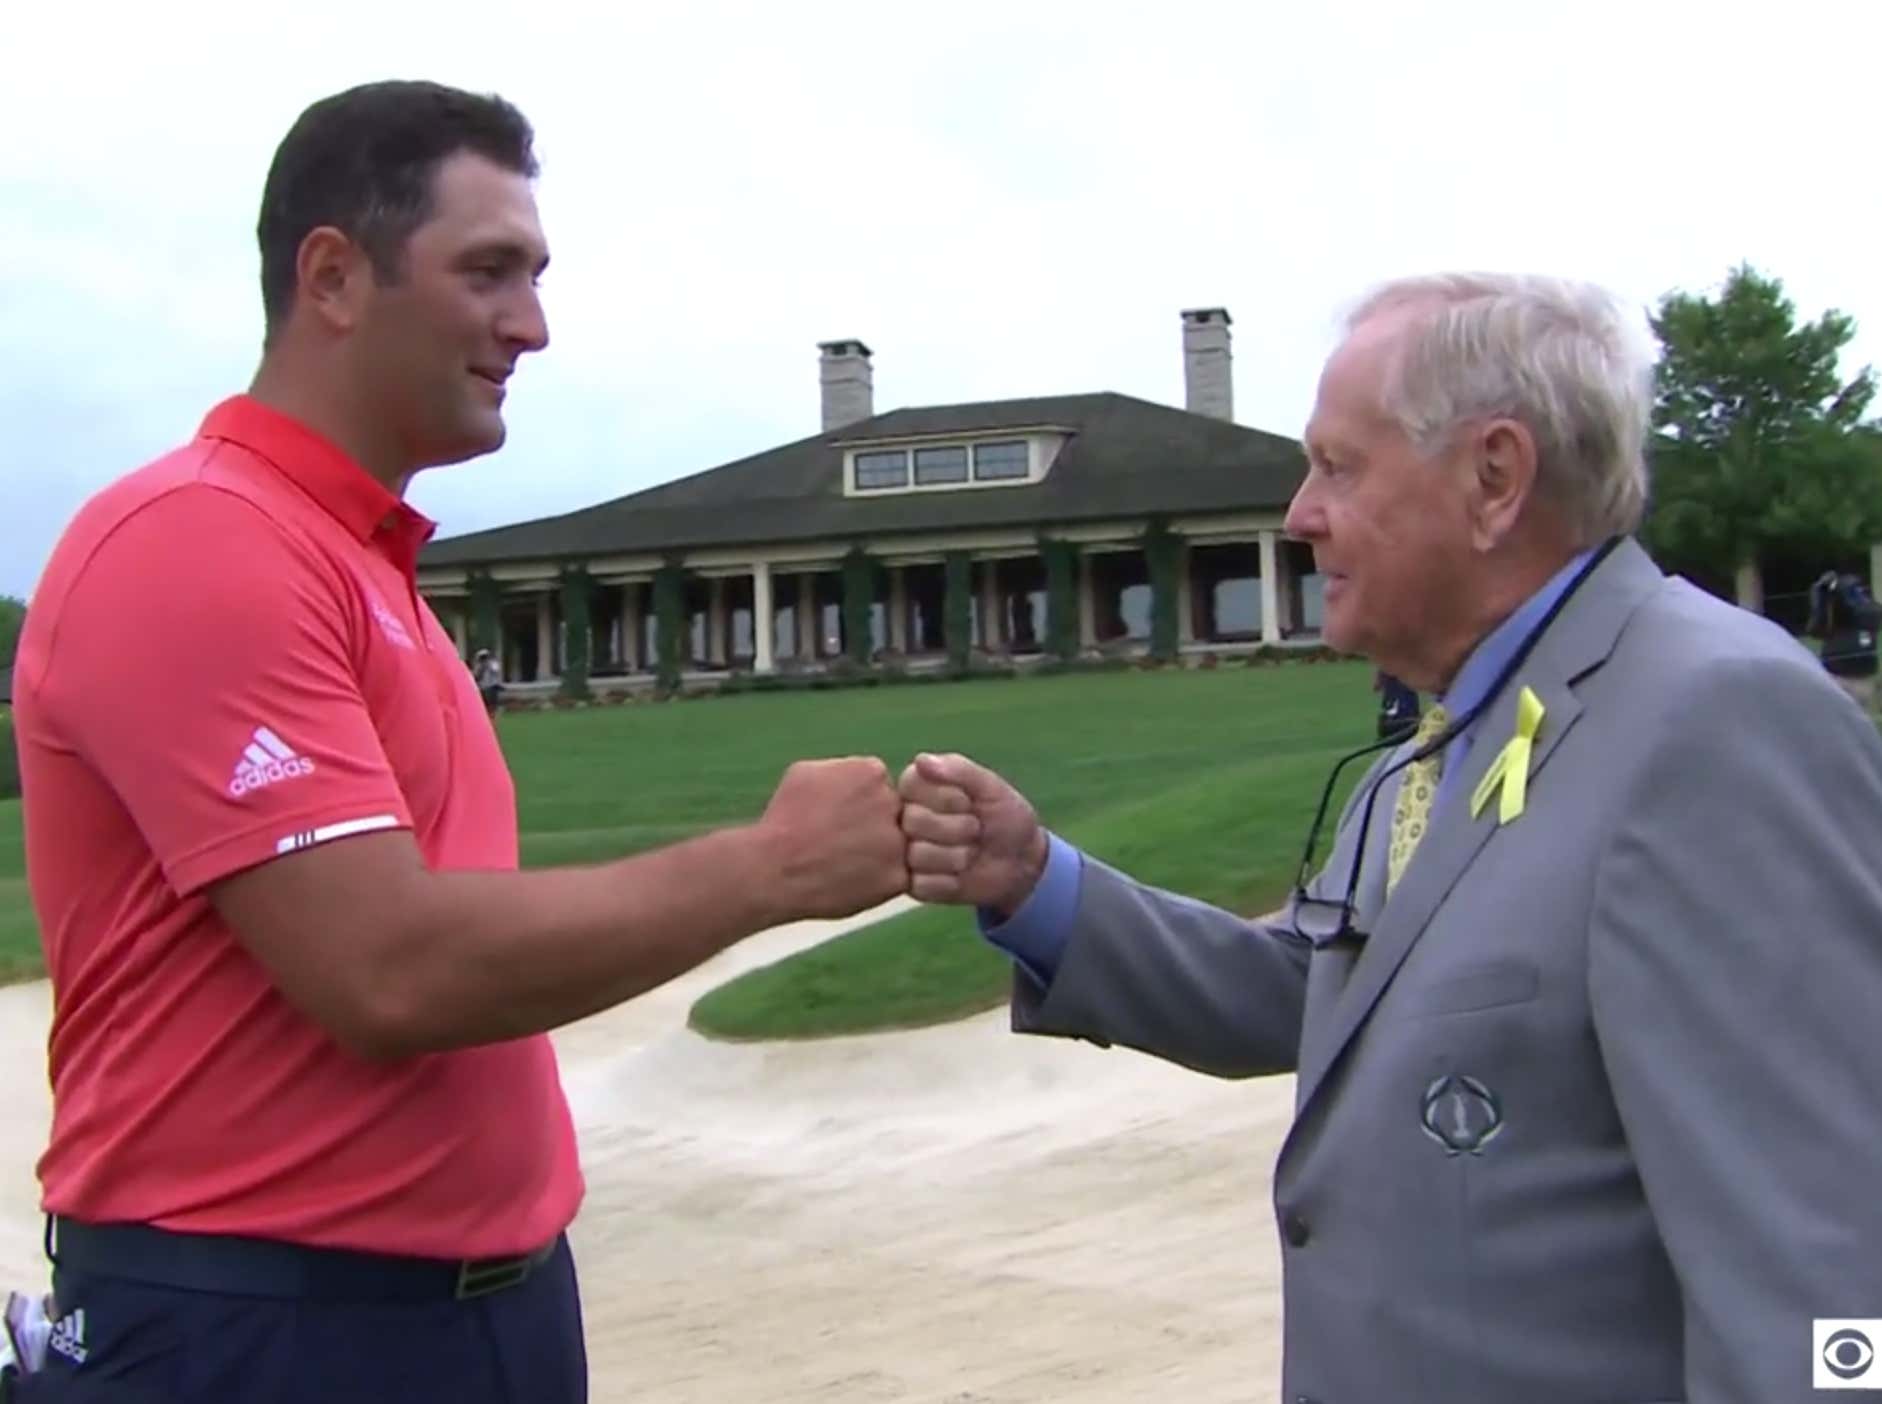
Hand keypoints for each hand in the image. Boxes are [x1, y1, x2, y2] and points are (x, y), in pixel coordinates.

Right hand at [756, 758, 908, 920]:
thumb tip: (855, 772)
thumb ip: (841, 769)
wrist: (773, 868)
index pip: (880, 786)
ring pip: (899, 846)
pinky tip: (853, 881)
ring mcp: (897, 841)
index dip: (861, 804)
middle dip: (875, 827)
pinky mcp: (897, 877)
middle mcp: (891, 801)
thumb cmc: (783, 819)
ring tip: (847, 863)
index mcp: (872, 772)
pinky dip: (879, 882)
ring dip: (881, 854)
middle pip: (895, 813)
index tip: (841, 818)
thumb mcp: (806, 773)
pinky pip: (897, 877)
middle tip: (845, 842)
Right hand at [897, 752, 1047, 914]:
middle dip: (956, 828)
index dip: (947, 798)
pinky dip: (950, 882)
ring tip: (971, 854)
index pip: (911, 785)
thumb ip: (959, 770)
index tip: (970, 802)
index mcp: (917, 788)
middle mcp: (906, 819)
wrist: (1022, 862)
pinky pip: (921, 884)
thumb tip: (921, 760)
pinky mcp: (915, 885)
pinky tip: (962, 877)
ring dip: (956, 856)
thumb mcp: (991, 787)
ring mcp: (907, 853)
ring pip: (917, 855)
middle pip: (913, 821)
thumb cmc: (1005, 816)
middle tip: (976, 830)